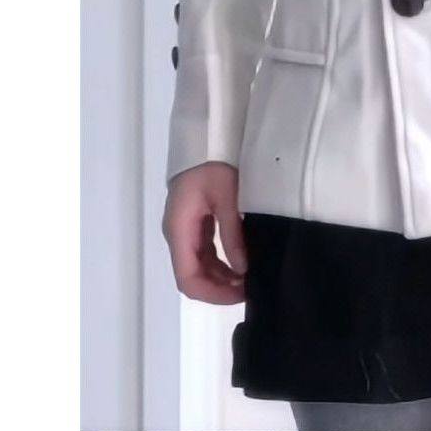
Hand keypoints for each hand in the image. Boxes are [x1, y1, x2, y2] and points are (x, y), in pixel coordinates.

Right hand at [161, 161, 247, 303]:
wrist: (207, 135)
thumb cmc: (214, 163)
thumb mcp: (227, 196)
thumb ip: (232, 234)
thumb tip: (242, 270)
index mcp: (179, 230)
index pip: (188, 279)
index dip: (214, 294)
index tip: (242, 295)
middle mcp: (177, 233)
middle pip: (192, 275)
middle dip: (220, 287)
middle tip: (252, 287)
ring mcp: (185, 227)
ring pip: (199, 264)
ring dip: (221, 276)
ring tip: (250, 277)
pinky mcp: (195, 220)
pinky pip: (205, 249)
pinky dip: (221, 261)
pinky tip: (242, 261)